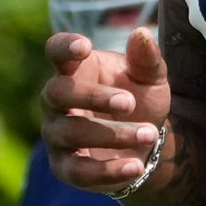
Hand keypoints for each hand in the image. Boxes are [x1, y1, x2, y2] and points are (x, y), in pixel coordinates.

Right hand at [43, 29, 169, 193]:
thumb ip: (146, 58)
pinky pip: (79, 171)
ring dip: (113, 134)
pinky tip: (135, 166)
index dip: (64, 47)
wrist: (144, 142)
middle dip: (93, 97)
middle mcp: (56, 101)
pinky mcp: (65, 167)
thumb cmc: (139, 100)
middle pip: (57, 92)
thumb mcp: (150, 78)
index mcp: (74, 70)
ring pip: (72, 132)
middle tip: (129, 103)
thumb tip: (142, 34)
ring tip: (149, 134)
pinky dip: (108, 170)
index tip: (84, 46)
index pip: (56, 51)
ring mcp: (57, 134)